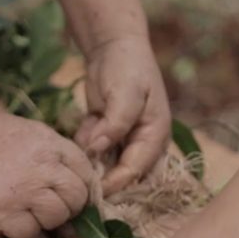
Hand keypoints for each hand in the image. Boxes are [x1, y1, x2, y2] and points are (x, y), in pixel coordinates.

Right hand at [0, 71, 94, 237]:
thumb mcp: (24, 131)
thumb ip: (49, 150)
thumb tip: (68, 175)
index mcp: (49, 143)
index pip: (85, 170)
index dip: (83, 186)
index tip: (75, 195)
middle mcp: (43, 168)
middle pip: (76, 198)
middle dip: (70, 207)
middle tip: (54, 209)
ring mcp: (25, 192)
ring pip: (57, 218)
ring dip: (48, 222)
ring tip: (32, 215)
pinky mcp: (4, 214)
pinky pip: (30, 234)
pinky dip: (27, 236)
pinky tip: (18, 227)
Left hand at [76, 35, 170, 194]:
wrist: (115, 46)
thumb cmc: (127, 67)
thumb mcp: (125, 93)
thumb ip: (114, 124)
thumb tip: (98, 149)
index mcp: (155, 136)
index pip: (135, 170)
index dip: (115, 183)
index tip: (94, 191)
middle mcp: (142, 143)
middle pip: (124, 176)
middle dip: (104, 177)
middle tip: (84, 170)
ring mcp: (124, 140)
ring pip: (106, 165)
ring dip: (92, 156)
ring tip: (92, 125)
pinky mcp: (106, 135)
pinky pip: (92, 150)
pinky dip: (86, 141)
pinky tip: (89, 119)